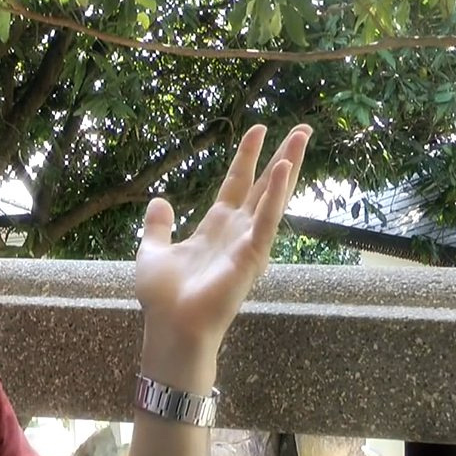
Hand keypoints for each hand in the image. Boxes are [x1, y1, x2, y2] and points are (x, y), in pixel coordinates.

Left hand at [135, 124, 311, 374]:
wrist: (170, 327)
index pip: (235, 184)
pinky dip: (276, 196)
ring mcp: (247, 243)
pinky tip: (284, 171)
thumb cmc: (163, 298)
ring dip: (288, 167)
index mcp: (215, 228)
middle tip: (303, 128)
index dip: (246, 158)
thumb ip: (157, 227)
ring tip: (302, 137)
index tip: (256, 129)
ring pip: (272, 197)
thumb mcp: (153, 251)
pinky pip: (266, 221)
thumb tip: (159, 201)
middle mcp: (236, 232)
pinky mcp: (251, 256)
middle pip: (263, 186)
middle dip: (282, 156)